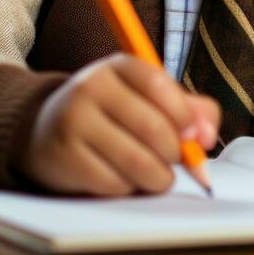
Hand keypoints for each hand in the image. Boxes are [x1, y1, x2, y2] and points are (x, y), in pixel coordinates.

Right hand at [16, 52, 220, 194]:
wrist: (46, 130)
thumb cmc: (112, 114)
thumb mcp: (147, 99)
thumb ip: (189, 109)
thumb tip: (207, 136)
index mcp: (117, 66)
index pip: (157, 83)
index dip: (183, 114)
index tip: (194, 136)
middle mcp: (90, 87)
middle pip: (152, 127)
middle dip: (175, 153)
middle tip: (176, 161)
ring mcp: (73, 122)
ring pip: (136, 161)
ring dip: (158, 177)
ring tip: (159, 176)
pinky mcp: (64, 158)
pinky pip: (114, 183)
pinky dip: (129, 188)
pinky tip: (125, 179)